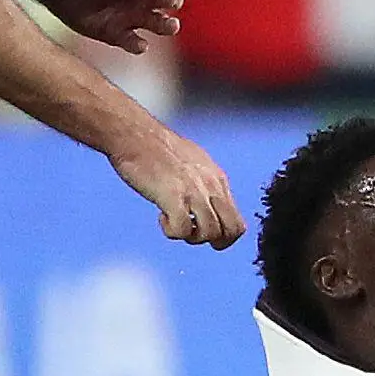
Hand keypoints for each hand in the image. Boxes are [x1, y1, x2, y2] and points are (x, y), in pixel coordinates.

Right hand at [113, 121, 242, 246]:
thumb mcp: (194, 162)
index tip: (203, 229)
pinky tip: (162, 216)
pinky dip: (172, 231)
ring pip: (210, 233)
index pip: (238, 221)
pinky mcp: (173, 196)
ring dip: (190, 236)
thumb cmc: (158, 147)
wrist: (136, 134)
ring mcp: (194, 192)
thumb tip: (207, 202)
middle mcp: (211, 186)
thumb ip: (205, 183)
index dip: (223, 235)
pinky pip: (183, 229)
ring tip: (173, 220)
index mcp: (218, 179)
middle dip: (214, 242)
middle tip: (191, 232)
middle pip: (232, 231)